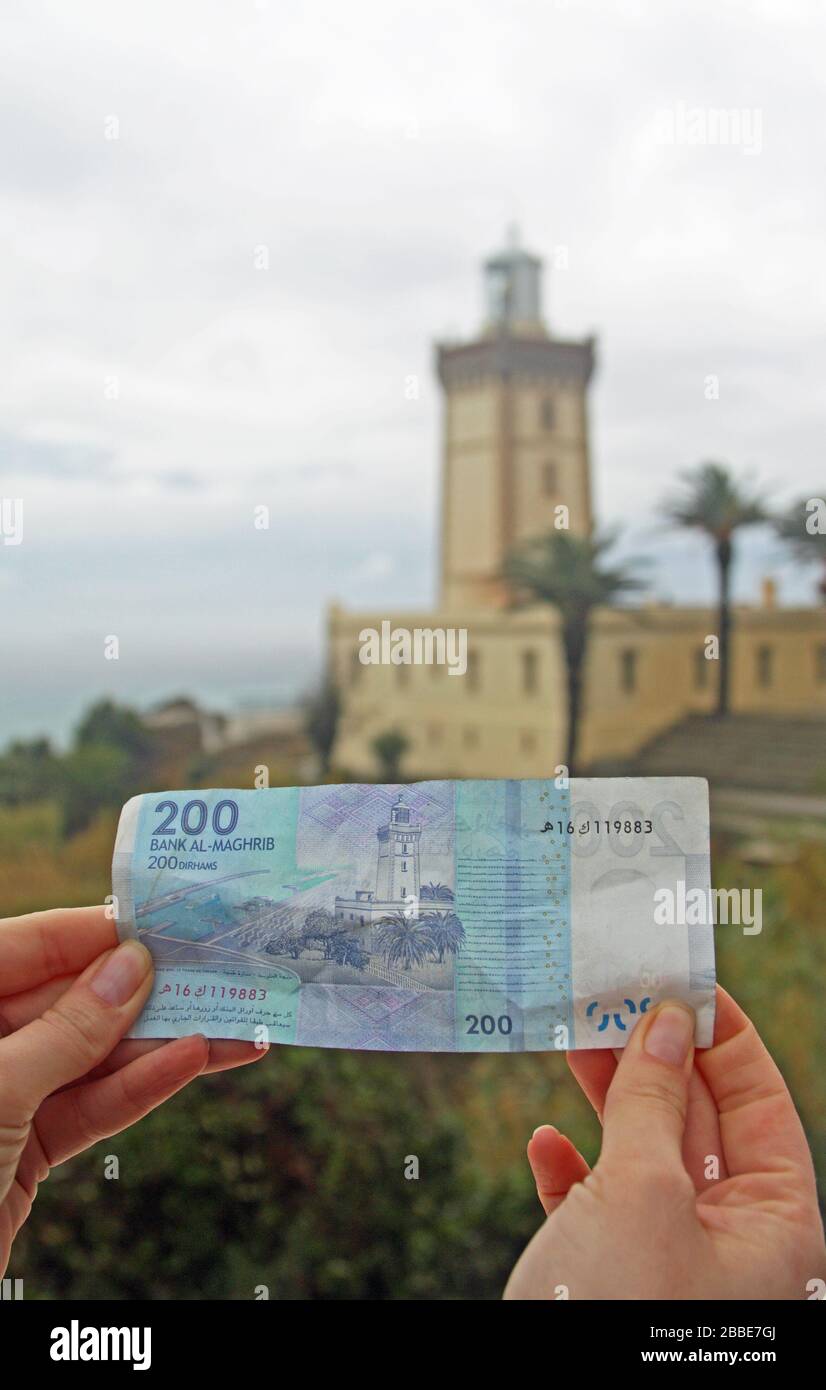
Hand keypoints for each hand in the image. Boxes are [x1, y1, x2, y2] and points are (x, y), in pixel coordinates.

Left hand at [0, 905, 267, 1276]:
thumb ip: (68, 1030)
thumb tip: (130, 968)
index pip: (27, 946)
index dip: (93, 933)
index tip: (158, 924)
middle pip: (70, 1001)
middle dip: (143, 990)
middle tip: (214, 970)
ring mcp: (5, 1098)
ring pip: (91, 1058)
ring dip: (161, 1041)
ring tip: (232, 1020)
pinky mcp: (26, 1150)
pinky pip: (90, 1107)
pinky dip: (141, 1088)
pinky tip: (193, 1061)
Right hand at [505, 987, 825, 1299]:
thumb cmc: (616, 1314)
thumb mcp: (643, 1194)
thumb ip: (654, 1103)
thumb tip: (666, 1024)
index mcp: (775, 1227)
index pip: (762, 1104)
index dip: (723, 1036)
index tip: (680, 978)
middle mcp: (732, 1245)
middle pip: (700, 1123)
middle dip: (654, 1057)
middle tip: (613, 995)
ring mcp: (671, 1265)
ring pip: (644, 1158)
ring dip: (607, 1101)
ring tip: (573, 1040)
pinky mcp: (612, 1283)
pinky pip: (600, 1209)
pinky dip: (571, 1171)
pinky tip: (544, 1144)